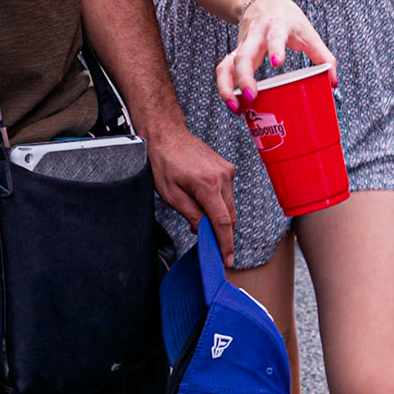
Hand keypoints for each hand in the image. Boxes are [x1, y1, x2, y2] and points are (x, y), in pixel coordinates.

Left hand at [144, 127, 237, 267]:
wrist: (167, 134)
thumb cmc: (163, 161)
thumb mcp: (170, 194)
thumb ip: (190, 214)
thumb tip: (203, 231)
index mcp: (207, 184)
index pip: (223, 222)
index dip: (225, 244)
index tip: (227, 259)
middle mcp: (223, 177)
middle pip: (230, 215)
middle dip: (223, 233)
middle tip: (212, 248)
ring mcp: (227, 171)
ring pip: (230, 205)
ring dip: (220, 217)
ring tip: (201, 220)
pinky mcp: (227, 168)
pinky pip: (228, 193)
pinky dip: (220, 204)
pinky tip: (205, 205)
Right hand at [216, 0, 335, 109]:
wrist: (263, 1)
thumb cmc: (288, 18)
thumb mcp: (308, 31)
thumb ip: (323, 55)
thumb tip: (333, 82)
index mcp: (277, 27)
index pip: (275, 36)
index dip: (275, 48)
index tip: (277, 62)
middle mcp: (256, 36)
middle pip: (244, 54)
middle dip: (245, 76)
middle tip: (252, 96)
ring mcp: (242, 45)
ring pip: (227, 63)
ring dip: (227, 86)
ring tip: (235, 106)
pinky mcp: (235, 53)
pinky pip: (224, 69)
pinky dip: (224, 86)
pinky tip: (232, 102)